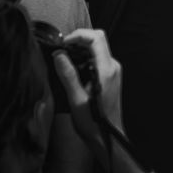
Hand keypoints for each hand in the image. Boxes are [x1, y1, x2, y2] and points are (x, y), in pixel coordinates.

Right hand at [54, 28, 122, 158]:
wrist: (108, 137)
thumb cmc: (93, 123)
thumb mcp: (76, 99)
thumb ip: (68, 75)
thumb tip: (59, 54)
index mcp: (106, 70)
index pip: (96, 38)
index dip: (78, 35)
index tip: (63, 43)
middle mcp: (113, 67)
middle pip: (98, 39)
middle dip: (79, 39)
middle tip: (62, 49)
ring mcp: (113, 71)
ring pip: (98, 48)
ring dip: (81, 48)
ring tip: (64, 59)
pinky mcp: (110, 76)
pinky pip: (98, 58)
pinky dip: (85, 57)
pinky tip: (73, 68)